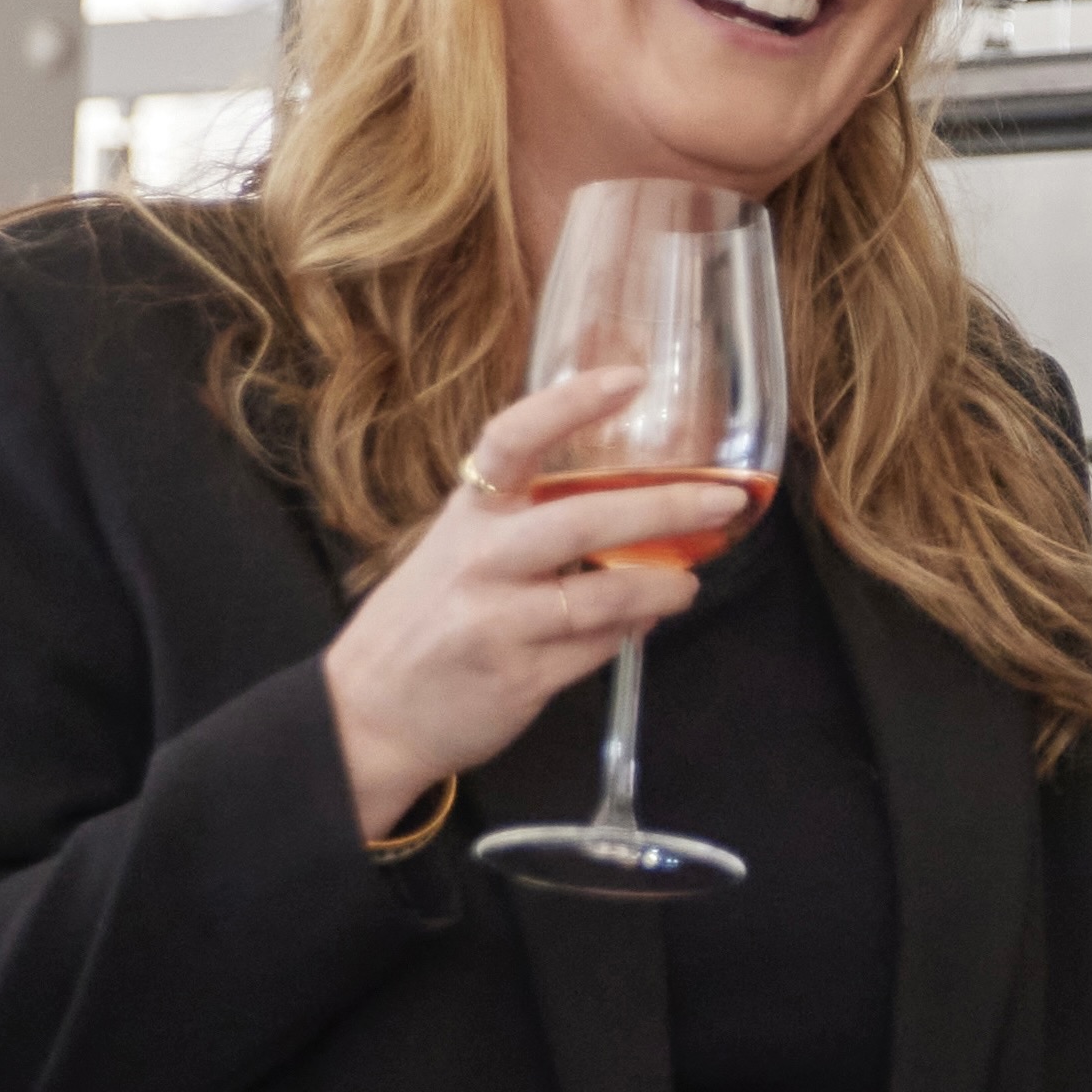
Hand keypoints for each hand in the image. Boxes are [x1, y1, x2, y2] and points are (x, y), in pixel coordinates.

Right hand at [316, 362, 752, 832]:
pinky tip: (642, 622)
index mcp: (467, 514)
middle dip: (666, 507)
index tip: (629, 378)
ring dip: (662, 585)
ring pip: (605, 594)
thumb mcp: (457, 551)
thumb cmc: (426, 621)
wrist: (368, 712)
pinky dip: (630, 632)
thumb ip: (525, 524)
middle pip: (584, 519)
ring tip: (686, 583)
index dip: (570, 403)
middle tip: (723, 498)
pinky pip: (598, 648)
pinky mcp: (519, 677)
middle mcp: (480, 560)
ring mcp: (499, 621)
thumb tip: (627, 507)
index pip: (513, 439)